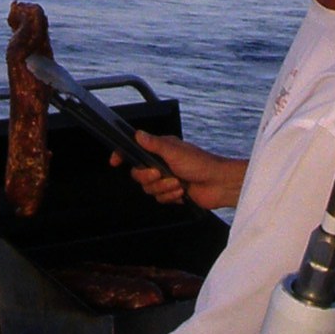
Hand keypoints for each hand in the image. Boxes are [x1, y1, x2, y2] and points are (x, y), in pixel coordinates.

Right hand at [115, 131, 247, 210]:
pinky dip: (171, 197)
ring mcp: (167, 179)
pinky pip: (160, 199)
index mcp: (161, 149)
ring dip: (163, 189)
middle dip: (149, 178)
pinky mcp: (173, 193)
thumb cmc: (202, 164)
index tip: (115, 161)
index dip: (123, 156)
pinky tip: (182, 193)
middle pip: (139, 174)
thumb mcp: (175, 151)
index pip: (135, 151)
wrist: (219, 184)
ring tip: (178, 184)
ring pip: (149, 189)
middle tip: (161, 174)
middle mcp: (162, 163)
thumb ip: (154, 144)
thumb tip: (138, 134)